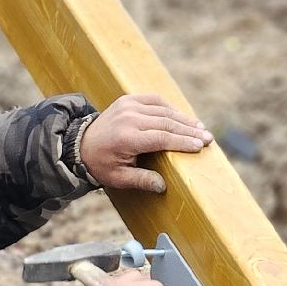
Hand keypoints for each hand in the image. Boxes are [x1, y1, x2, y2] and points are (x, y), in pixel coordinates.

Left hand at [78, 93, 212, 193]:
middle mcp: (129, 118)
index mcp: (127, 138)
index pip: (162, 138)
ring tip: (200, 128)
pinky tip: (182, 116)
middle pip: (167, 122)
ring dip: (183, 119)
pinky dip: (169, 107)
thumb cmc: (100, 164)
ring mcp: (128, 106)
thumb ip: (141, 180)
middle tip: (208, 138)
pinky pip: (154, 100)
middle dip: (189, 130)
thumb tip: (163, 186)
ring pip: (163, 110)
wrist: (79, 144)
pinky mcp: (128, 99)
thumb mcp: (118, 178)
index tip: (200, 146)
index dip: (183, 142)